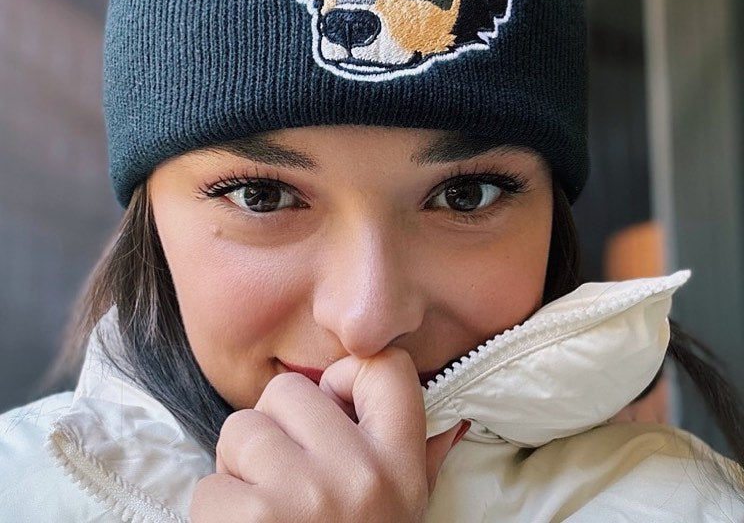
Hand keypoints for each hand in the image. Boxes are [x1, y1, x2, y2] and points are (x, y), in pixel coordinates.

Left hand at [190, 347, 462, 521]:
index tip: (335, 405)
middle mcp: (359, 475)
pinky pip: (208, 486)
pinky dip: (215, 513)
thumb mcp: (405, 512)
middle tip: (289, 477)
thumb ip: (422, 460)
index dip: (346, 375)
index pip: (383, 365)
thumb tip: (452, 421)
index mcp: (400, 466)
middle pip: (287, 390)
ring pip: (240, 429)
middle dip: (276, 429)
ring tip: (266, 511)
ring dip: (240, 471)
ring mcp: (303, 498)